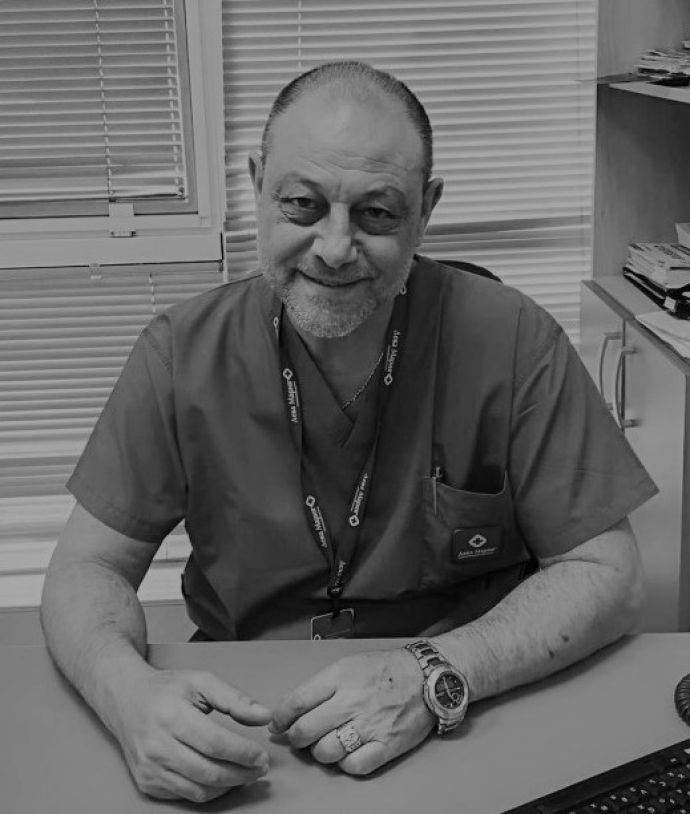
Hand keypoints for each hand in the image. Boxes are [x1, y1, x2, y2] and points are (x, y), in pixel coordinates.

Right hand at [110, 667, 271, 802]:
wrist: (126, 699)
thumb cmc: (166, 689)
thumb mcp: (201, 681)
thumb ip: (234, 698)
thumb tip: (264, 715)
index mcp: (172, 716)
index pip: (215, 743)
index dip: (243, 753)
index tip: (262, 756)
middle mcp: (157, 746)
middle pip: (209, 771)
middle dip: (241, 773)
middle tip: (260, 768)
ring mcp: (149, 768)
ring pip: (198, 789)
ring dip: (228, 786)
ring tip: (246, 774)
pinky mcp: (146, 782)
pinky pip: (185, 795)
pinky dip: (208, 791)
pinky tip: (222, 779)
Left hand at [269, 649, 434, 775]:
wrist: (425, 677)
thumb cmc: (385, 670)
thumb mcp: (348, 665)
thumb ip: (320, 686)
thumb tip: (291, 708)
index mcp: (339, 677)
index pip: (296, 702)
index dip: (280, 717)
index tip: (277, 724)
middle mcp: (352, 702)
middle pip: (306, 730)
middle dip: (295, 738)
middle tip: (297, 737)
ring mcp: (369, 725)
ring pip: (326, 752)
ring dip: (319, 752)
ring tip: (324, 744)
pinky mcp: (386, 745)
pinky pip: (354, 766)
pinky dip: (345, 764)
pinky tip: (347, 754)